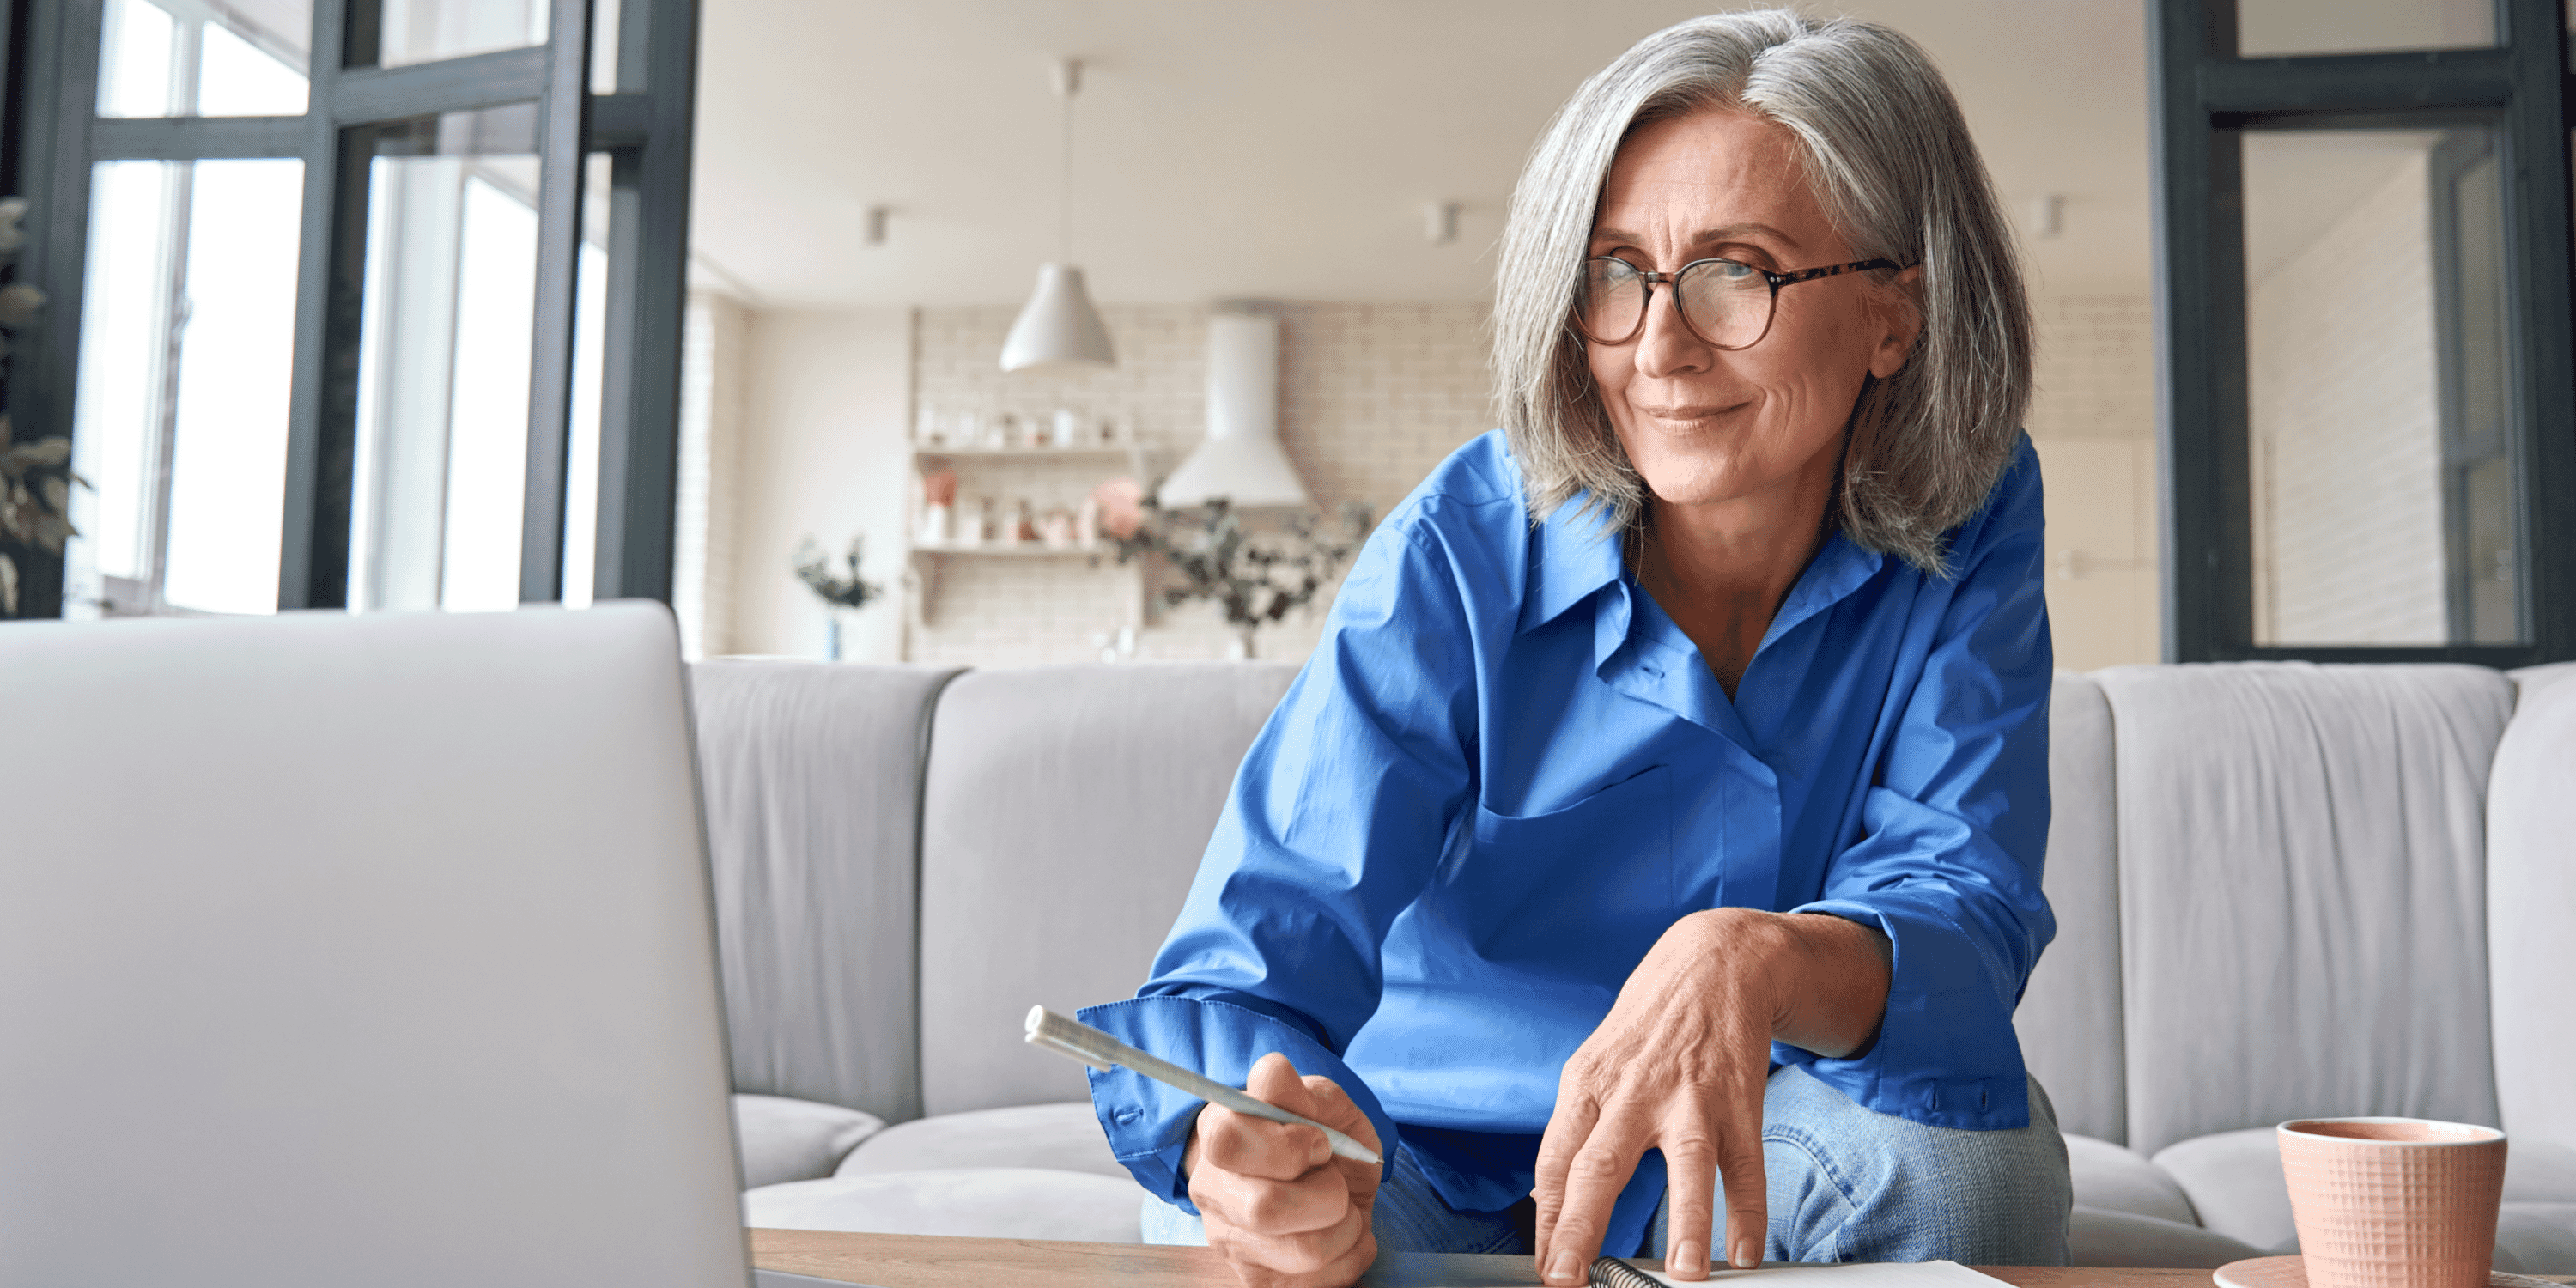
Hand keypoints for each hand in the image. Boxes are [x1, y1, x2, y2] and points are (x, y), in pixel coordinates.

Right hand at [1183, 1053, 1383, 1287]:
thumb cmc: (1326, 1138)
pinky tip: (1342, 1236)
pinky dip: (1350, 1257)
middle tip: (1336, 1183)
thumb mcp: (1327, 1105)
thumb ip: (1306, 1092)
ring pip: (1301, 1251)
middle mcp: (1211, 1188)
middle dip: (1327, 1195)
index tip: (1320, 1142)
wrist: (1333, 1182)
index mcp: (1219, 1130)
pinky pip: (1317, 1283)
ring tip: (1344, 1210)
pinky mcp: (1255, 1280)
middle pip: (1264, 1208)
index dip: (1289, 1143)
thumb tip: (1274, 1074)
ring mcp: (1228, 1238)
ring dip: (1346, 1228)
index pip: (1229, 1138)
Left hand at [1531, 909, 1888, 1284]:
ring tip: (1685, 1275)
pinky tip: (1745, 1251)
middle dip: (1581, 1228)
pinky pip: (1746, 1165)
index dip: (1546, 1219)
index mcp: (1587, 1086)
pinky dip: (1748, 1212)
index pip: (1554, 1162)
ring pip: (1686, 1165)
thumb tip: (1548, 1204)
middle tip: (1569, 1280)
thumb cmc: (1645, 1027)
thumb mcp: (1593, 1065)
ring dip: (1687, 1223)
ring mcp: (1690, 1098)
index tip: (1545, 1267)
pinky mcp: (1738, 1102)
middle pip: (1600, 1165)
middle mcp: (1634, 1093)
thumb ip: (1575, 1131)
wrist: (1713, 963)